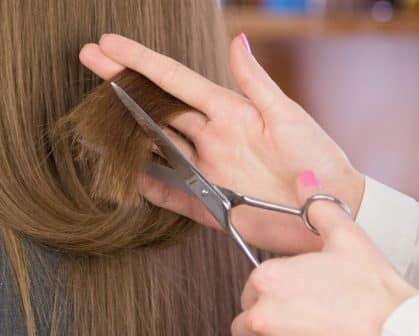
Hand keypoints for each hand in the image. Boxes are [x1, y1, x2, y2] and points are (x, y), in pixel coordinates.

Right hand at [79, 33, 364, 253]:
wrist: (331, 211)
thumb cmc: (318, 160)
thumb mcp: (288, 117)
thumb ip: (257, 83)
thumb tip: (236, 42)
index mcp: (228, 111)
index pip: (174, 79)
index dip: (140, 61)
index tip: (109, 43)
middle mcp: (210, 137)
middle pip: (155, 107)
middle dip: (120, 82)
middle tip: (88, 58)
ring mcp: (205, 169)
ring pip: (155, 147)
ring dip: (125, 131)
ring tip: (95, 113)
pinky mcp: (206, 204)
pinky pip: (168, 193)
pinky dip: (146, 186)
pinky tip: (124, 175)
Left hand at [230, 172, 418, 335]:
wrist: (397, 330)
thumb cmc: (374, 290)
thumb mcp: (347, 238)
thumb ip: (319, 209)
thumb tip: (305, 181)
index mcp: (269, 279)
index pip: (252, 286)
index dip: (274, 289)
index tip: (297, 291)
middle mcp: (262, 313)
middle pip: (247, 319)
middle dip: (269, 316)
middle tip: (304, 312)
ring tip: (309, 328)